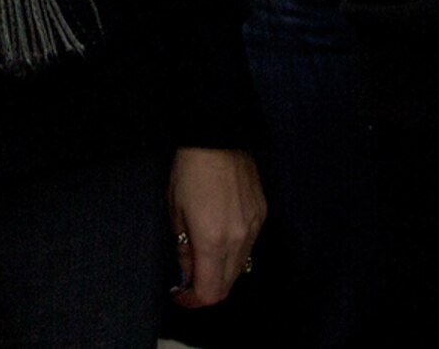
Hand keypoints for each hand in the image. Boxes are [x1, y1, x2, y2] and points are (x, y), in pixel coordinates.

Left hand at [167, 146, 265, 309]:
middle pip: (227, 286)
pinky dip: (233, 253)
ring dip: (220, 271)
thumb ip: (184, 249)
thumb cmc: (189, 172)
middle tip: (187, 279)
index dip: (193, 300)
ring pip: (240, 268)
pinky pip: (248, 247)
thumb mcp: (176, 212)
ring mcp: (254, 229)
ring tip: (202, 256)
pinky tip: (219, 237)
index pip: (210, 293)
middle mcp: (239, 241)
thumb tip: (187, 274)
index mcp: (214, 242)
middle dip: (206, 289)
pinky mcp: (262, 216)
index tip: (179, 294)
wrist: (219, 138)